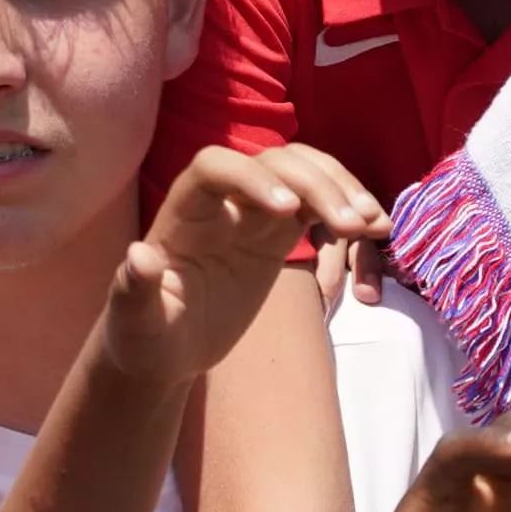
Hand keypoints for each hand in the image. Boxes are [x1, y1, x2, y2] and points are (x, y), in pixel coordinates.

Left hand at [103, 144, 379, 389]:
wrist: (168, 350)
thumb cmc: (145, 337)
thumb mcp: (136, 322)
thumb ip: (134, 288)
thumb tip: (139, 255)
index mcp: (183, 215)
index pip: (217, 166)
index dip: (253, 176)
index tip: (288, 211)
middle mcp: (221, 203)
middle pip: (274, 162)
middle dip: (317, 184)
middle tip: (354, 225)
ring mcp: (253, 216)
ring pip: (303, 172)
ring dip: (342, 188)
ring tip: (374, 224)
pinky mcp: (278, 235)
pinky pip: (319, 204)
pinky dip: (350, 210)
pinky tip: (376, 231)